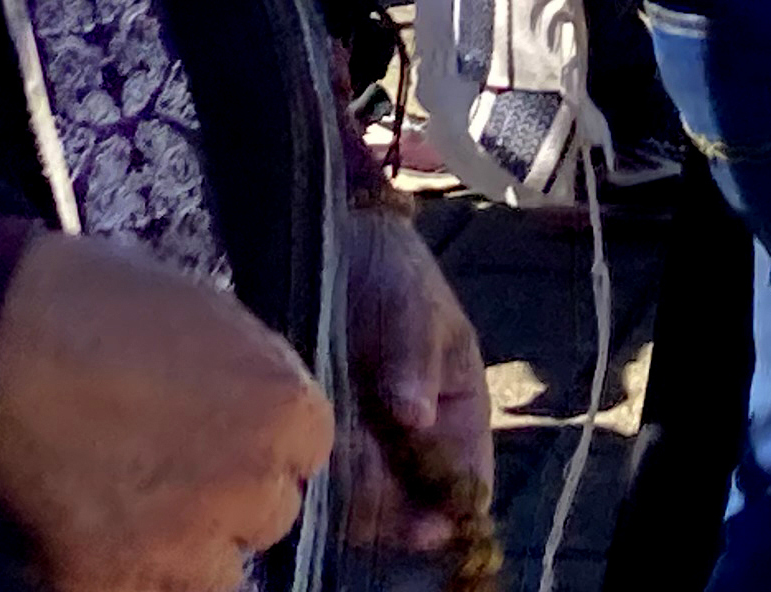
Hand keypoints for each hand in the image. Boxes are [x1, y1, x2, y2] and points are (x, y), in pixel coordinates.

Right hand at [0, 230, 332, 591]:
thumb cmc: (100, 305)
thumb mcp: (214, 315)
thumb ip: (259, 378)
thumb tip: (271, 417)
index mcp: (288, 414)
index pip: (306, 457)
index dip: (258, 444)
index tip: (219, 431)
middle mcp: (250, 485)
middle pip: (267, 517)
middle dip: (228, 497)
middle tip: (168, 464)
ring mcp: (183, 541)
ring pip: (216, 574)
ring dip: (184, 549)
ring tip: (130, 502)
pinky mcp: (112, 579)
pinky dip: (118, 574)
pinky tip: (87, 529)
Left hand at [337, 206, 489, 558]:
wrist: (330, 244)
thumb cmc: (392, 271)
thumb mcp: (415, 304)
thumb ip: (415, 357)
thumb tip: (415, 417)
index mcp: (457, 412)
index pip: (466, 480)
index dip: (448, 511)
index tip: (425, 526)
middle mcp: (415, 441)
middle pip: (409, 503)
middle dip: (386, 503)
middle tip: (358, 472)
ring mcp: (367, 443)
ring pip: (361, 498)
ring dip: (346, 489)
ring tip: (330, 446)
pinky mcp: (321, 438)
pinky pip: (320, 475)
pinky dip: (314, 472)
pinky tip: (305, 443)